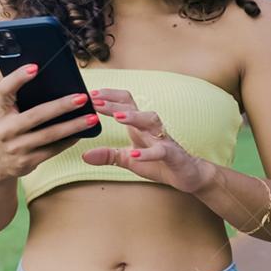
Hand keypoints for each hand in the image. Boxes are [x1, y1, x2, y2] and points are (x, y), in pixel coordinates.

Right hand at [0, 63, 100, 181]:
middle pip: (35, 115)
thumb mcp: (8, 114)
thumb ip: (23, 100)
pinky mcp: (26, 162)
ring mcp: (15, 147)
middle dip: (61, 106)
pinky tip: (82, 133)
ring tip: (92, 118)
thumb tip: (58, 84)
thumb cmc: (9, 129)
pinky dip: (69, 141)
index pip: (4, 89)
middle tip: (82, 97)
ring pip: (49, 135)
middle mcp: (5, 128)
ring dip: (73, 126)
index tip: (35, 67)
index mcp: (1, 110)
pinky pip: (53, 150)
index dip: (18, 77)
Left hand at [81, 88, 214, 193]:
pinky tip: (133, 154)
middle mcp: (151, 128)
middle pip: (134, 107)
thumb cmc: (158, 163)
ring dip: (134, 117)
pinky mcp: (173, 155)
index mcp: (139, 126)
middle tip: (96, 101)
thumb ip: (108, 155)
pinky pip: (161, 150)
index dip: (109, 96)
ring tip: (117, 117)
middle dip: (114, 103)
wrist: (187, 175)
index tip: (91, 95)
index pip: (125, 102)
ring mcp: (163, 139)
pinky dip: (147, 152)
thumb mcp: (128, 160)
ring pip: (151, 120)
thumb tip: (84, 155)